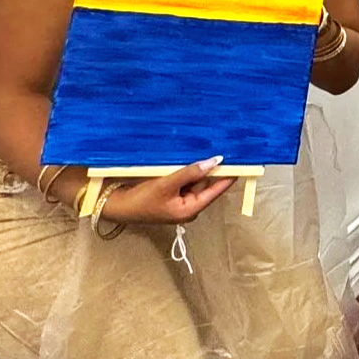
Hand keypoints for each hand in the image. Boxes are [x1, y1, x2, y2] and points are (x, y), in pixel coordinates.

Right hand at [99, 156, 237, 224]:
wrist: (116, 206)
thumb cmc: (141, 200)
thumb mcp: (167, 184)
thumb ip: (191, 172)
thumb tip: (215, 161)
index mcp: (192, 209)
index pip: (217, 190)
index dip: (230, 175)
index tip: (242, 161)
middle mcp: (190, 207)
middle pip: (207, 185)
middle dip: (213, 169)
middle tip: (224, 149)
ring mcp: (180, 201)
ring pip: (196, 181)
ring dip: (199, 168)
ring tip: (208, 149)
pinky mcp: (172, 195)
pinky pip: (185, 181)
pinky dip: (188, 171)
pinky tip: (190, 157)